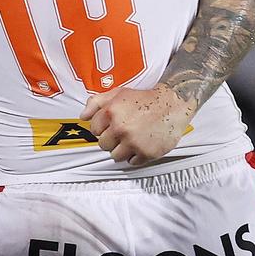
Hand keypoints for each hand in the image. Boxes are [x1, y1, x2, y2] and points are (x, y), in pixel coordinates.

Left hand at [80, 84, 195, 165]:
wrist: (172, 104)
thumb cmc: (145, 98)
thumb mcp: (117, 93)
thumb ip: (96, 102)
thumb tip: (83, 116)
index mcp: (111, 113)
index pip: (94, 130)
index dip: (102, 129)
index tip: (109, 127)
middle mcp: (120, 128)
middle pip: (103, 145)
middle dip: (110, 140)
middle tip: (121, 134)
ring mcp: (133, 142)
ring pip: (115, 156)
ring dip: (121, 150)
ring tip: (130, 140)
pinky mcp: (146, 153)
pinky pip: (132, 162)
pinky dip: (135, 156)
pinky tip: (139, 146)